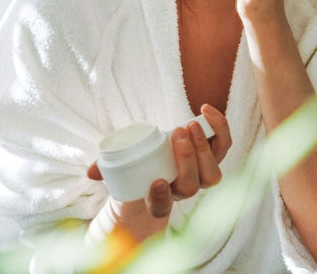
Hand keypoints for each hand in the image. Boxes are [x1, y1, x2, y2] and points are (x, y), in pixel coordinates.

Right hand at [87, 103, 232, 218]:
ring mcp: (203, 174)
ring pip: (212, 171)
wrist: (163, 156)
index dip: (161, 198)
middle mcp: (185, 191)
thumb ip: (107, 170)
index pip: (163, 207)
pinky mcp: (215, 155)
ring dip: (203, 147)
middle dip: (187, 159)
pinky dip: (220, 127)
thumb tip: (92, 171)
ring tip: (190, 124)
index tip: (157, 181)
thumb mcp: (121, 169)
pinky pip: (224, 145)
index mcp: (161, 200)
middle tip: (175, 133)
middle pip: (192, 185)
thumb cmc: (141, 165)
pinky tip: (206, 110)